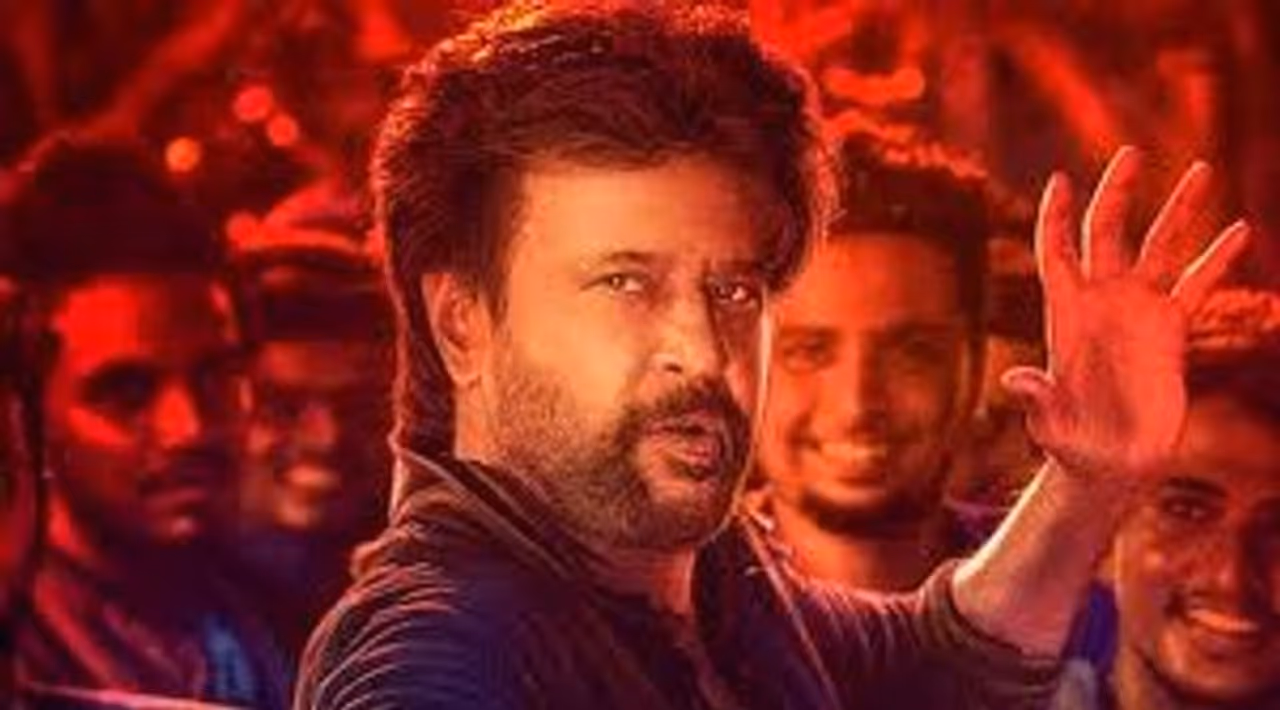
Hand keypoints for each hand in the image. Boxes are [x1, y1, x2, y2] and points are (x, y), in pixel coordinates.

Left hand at [1003, 147, 1249, 484]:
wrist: (1109, 461)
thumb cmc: (1071, 444)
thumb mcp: (1050, 423)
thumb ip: (1037, 398)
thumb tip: (1017, 380)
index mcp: (1066, 316)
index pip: (1056, 254)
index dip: (1055, 218)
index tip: (1058, 179)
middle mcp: (1102, 303)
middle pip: (1107, 234)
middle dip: (1117, 193)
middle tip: (1131, 152)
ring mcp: (1138, 311)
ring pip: (1160, 248)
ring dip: (1180, 210)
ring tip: (1202, 168)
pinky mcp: (1172, 330)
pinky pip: (1197, 285)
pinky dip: (1217, 259)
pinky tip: (1240, 231)